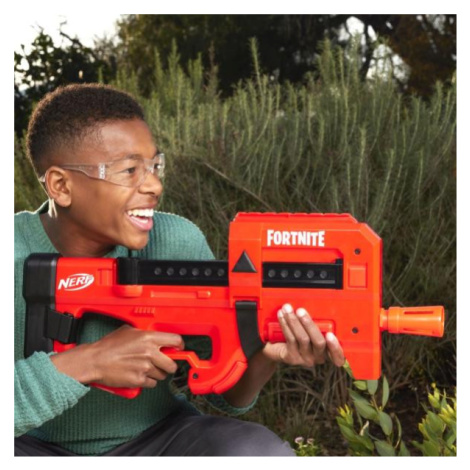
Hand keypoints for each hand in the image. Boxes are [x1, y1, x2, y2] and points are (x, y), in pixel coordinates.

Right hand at [51, 325, 183, 388]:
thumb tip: (157, 336)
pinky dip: (147, 381)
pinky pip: (152, 384)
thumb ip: (146, 334)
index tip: (179, 349)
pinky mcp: (139, 380)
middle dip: (168, 365)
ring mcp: (145, 367)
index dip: (179, 346)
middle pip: (172, 364)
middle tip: (162, 363)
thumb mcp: (129, 331)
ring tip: (144, 368)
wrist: (94, 361)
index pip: (176, 341)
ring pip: (162, 375)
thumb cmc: (109, 346)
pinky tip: (139, 375)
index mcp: (149, 338)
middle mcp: (150, 352)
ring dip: (156, 373)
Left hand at [262, 304, 344, 367]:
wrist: (279, 350)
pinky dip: (285, 324)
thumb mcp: (311, 330)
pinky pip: (290, 339)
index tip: (330, 335)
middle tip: (300, 311)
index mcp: (327, 351)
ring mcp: (305, 359)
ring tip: (287, 308)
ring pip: (302, 339)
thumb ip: (317, 323)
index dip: (335, 347)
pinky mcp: (292, 357)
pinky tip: (281, 315)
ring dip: (293, 321)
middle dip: (309, 324)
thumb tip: (315, 305)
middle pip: (318, 343)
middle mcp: (318, 357)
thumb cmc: (300, 335)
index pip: (338, 356)